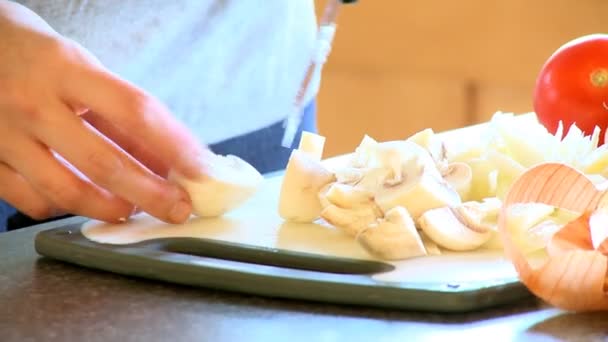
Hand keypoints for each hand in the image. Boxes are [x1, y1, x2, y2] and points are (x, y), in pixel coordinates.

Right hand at [0, 2, 203, 223]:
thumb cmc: (34, 56)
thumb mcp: (82, 69)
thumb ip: (121, 115)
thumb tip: (167, 160)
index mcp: (66, 69)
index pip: (135, 111)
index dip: (176, 145)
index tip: (203, 169)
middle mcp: (32, 102)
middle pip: (104, 162)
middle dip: (151, 194)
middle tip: (178, 208)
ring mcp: (3, 134)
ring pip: (65, 191)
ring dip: (111, 209)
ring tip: (133, 211)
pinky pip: (30, 200)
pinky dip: (64, 208)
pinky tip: (83, 202)